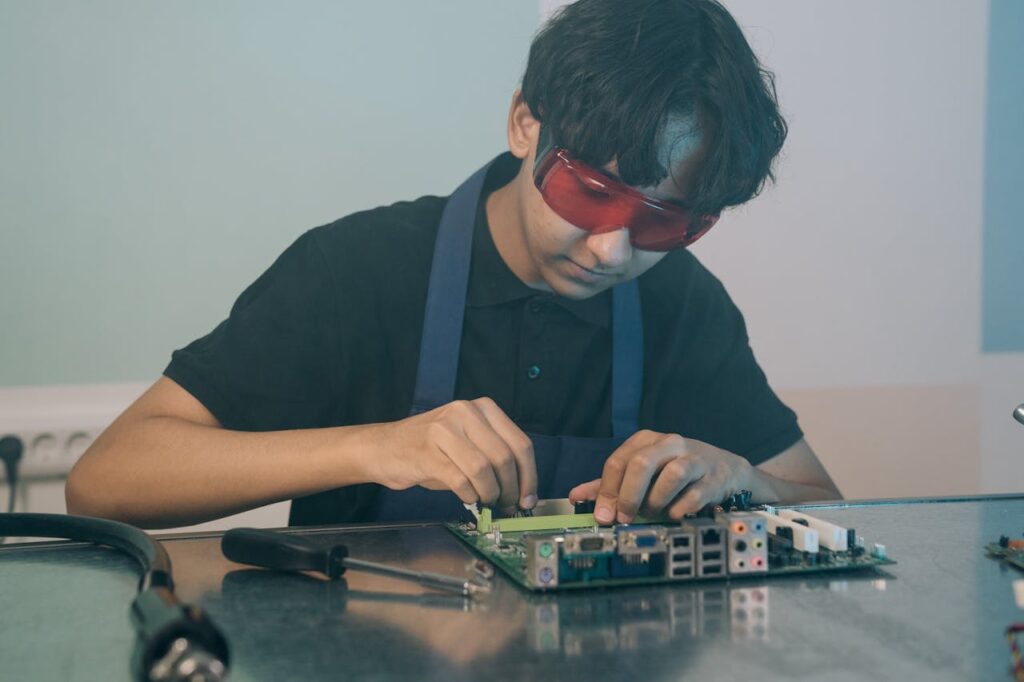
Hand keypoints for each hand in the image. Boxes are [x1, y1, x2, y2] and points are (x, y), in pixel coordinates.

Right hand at [367, 397, 536, 509]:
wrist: (384, 447)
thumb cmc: (431, 449)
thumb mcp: (468, 441)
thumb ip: (496, 457)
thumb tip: (523, 491)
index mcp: (482, 408)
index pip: (520, 443)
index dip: (529, 476)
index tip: (529, 498)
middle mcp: (465, 413)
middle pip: (505, 457)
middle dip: (511, 489)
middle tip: (508, 505)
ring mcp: (445, 430)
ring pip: (484, 469)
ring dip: (490, 494)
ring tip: (486, 501)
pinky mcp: (428, 452)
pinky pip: (461, 480)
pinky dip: (470, 495)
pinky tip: (467, 497)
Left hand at [568, 430, 753, 523]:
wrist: (725, 470)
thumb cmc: (677, 469)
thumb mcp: (642, 471)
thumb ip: (610, 483)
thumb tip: (576, 495)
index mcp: (647, 441)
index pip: (618, 461)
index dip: (607, 491)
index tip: (603, 515)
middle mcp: (670, 444)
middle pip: (642, 463)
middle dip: (629, 495)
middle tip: (625, 517)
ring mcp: (695, 459)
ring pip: (673, 475)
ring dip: (657, 500)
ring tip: (654, 512)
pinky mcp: (715, 478)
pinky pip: (696, 494)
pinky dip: (681, 509)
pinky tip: (675, 515)